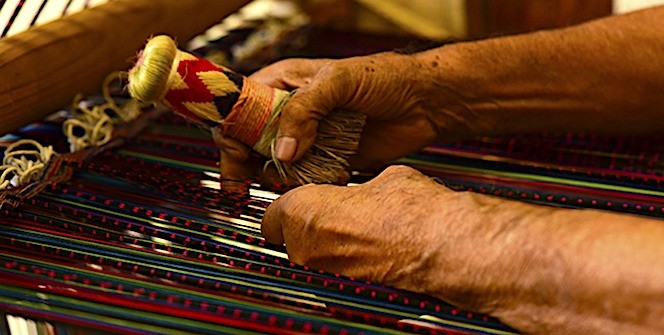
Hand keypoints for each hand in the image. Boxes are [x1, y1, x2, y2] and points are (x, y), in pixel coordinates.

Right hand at [252, 54, 438, 169]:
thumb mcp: (338, 81)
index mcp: (283, 84)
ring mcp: (308, 138)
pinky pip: (304, 178)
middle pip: (249, 141)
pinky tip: (329, 177)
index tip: (234, 153)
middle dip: (246, 163)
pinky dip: (308, 185)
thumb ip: (303, 110)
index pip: (239, 107)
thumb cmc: (384, 78)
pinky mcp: (327, 160)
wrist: (424, 103)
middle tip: (244, 185)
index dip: (231, 130)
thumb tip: (280, 151)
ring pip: (275, 165)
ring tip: (298, 177)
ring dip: (281, 176)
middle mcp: (291, 113)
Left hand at [261, 165, 539, 312]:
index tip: (299, 196)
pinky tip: (371, 246)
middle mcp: (307, 248)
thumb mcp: (383, 177)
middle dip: (306, 223)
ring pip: (311, 254)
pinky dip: (345, 259)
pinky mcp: (347, 290)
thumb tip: (362, 187)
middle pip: (289, 236)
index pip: (272, 212)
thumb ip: (358, 184)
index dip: (287, 203)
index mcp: (305, 212)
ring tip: (357, 229)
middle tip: (333, 211)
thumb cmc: (414, 211)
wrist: (444, 246)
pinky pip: (334, 269)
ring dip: (326, 242)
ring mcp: (327, 273)